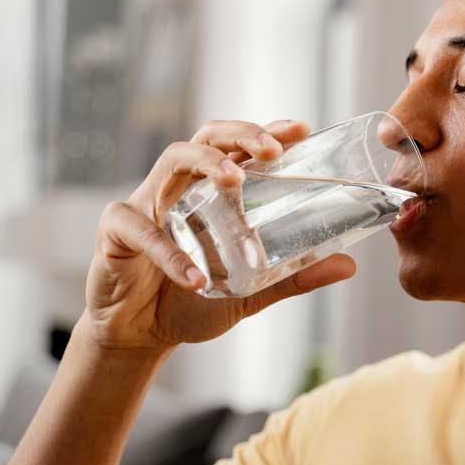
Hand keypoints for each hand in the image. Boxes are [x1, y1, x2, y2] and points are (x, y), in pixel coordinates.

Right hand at [83, 120, 356, 349]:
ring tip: (235, 181)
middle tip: (271, 150)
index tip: (301, 129)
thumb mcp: (251, 289)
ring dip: (206, 163)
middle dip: (241, 134)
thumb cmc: (193, 300)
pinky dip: (170, 253)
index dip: (267, 132)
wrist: (140, 335)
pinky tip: (195, 277)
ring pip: (173, 160)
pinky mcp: (116, 231)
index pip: (240, 148)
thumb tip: (348, 266)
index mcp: (211, 192)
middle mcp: (181, 186)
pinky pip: (141, 231)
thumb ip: (294, 276)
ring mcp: (147, 202)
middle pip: (208, 138)